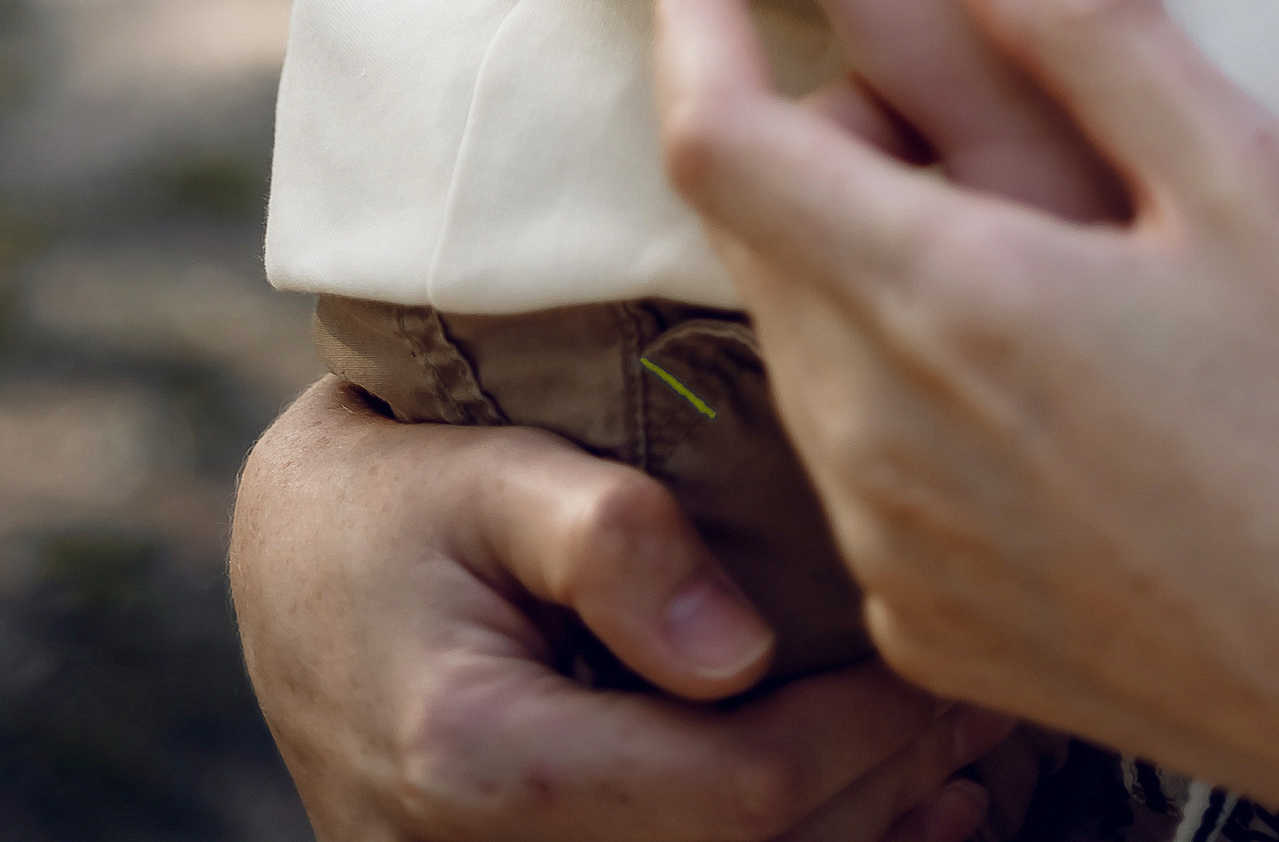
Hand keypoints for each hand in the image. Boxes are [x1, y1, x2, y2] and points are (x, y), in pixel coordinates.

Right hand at [229, 374, 1031, 841]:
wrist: (296, 581)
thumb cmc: (398, 498)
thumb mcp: (488, 472)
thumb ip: (608, 541)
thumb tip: (740, 651)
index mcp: (484, 764)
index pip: (738, 794)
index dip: (864, 736)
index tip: (937, 658)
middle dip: (887, 790)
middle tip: (982, 694)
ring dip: (866, 838)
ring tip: (965, 758)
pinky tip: (901, 811)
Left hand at [660, 0, 1278, 841]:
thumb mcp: (1249, 176)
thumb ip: (1085, 20)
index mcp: (946, 307)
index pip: (716, 135)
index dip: (691, 11)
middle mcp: (877, 444)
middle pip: (763, 229)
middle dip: (830, 130)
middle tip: (989, 102)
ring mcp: (891, 556)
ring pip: (806, 342)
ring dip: (866, 254)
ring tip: (1049, 242)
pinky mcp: (926, 633)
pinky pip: (855, 461)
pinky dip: (904, 382)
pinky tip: (1054, 380)